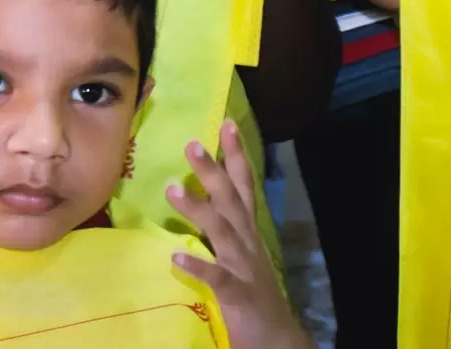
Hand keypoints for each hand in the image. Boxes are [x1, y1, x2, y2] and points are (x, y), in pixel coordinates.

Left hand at [169, 124, 313, 348]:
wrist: (277, 340)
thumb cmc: (251, 293)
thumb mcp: (238, 253)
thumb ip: (222, 225)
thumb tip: (196, 193)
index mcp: (248, 233)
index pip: (243, 187)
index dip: (236, 156)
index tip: (226, 123)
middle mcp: (249, 244)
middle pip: (232, 201)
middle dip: (213, 171)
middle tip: (190, 143)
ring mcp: (245, 269)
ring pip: (223, 233)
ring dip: (199, 210)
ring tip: (172, 189)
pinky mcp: (238, 295)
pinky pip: (217, 279)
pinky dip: (198, 267)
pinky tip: (176, 257)